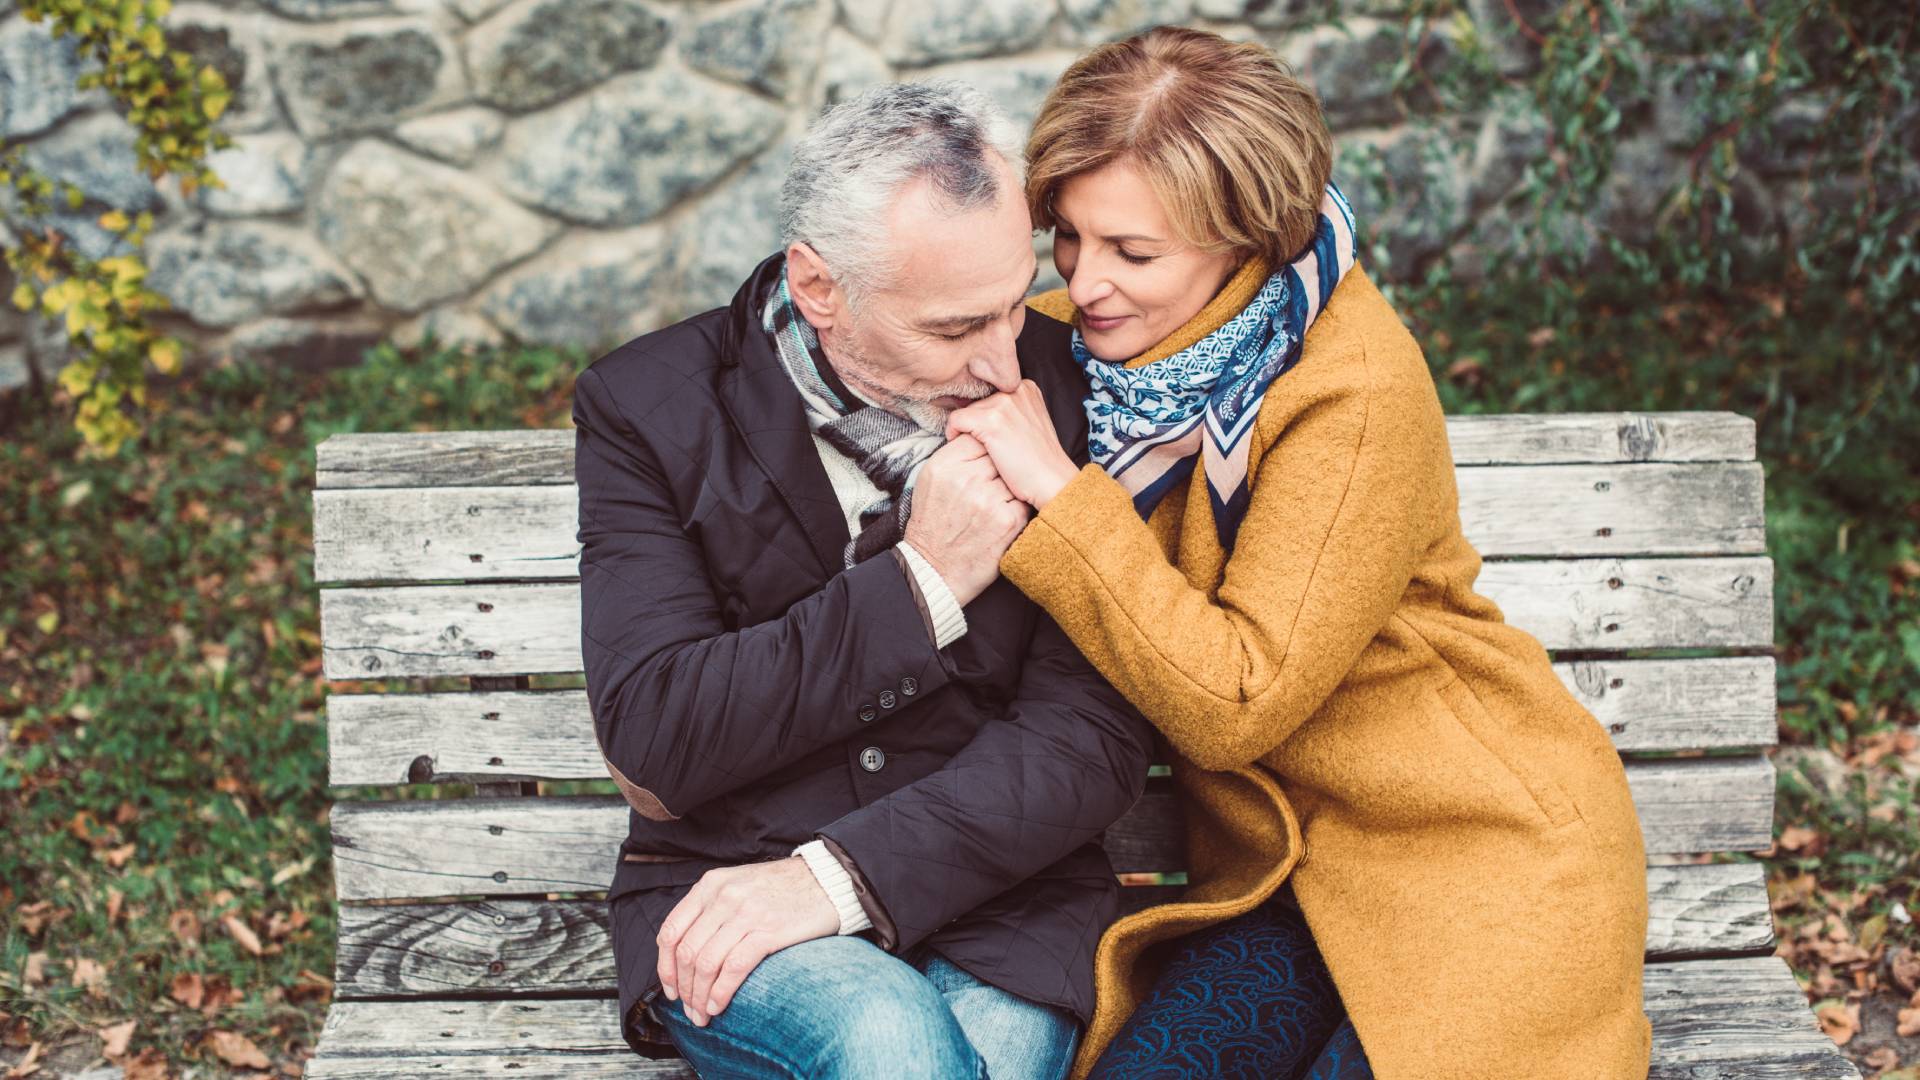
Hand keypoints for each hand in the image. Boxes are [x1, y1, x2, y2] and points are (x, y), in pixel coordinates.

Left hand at [655, 856, 838, 1026]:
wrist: (828, 879)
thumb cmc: (784, 888)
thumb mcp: (738, 885)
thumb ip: (712, 910)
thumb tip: (688, 954)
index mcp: (710, 885)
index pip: (671, 931)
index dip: (665, 967)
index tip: (672, 990)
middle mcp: (723, 896)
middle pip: (687, 952)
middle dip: (684, 989)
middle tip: (690, 1010)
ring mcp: (746, 913)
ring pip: (706, 963)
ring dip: (700, 996)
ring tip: (704, 1015)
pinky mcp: (769, 930)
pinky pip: (734, 968)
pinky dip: (721, 993)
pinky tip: (719, 1006)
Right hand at [903, 434, 1029, 605]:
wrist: (934, 568)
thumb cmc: (932, 523)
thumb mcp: (929, 481)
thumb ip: (952, 455)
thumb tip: (977, 434)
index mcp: (945, 465)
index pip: (978, 438)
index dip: (984, 451)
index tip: (981, 465)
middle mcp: (966, 479)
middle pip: (999, 455)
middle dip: (997, 469)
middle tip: (988, 487)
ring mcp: (989, 500)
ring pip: (1013, 477)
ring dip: (1008, 488)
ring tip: (991, 505)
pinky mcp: (1008, 520)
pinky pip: (1022, 500)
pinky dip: (1015, 508)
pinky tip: (1000, 519)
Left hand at [944, 381, 1079, 510]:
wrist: (1052, 482)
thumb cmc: (1039, 462)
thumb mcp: (1029, 425)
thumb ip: (1010, 413)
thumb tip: (979, 411)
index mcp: (1026, 388)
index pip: (991, 395)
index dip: (986, 417)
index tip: (991, 436)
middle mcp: (1016, 389)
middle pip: (977, 402)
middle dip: (976, 424)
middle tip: (989, 448)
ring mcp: (1004, 404)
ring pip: (966, 411)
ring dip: (967, 432)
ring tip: (985, 452)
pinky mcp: (991, 420)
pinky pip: (956, 420)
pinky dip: (954, 434)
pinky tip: (968, 450)